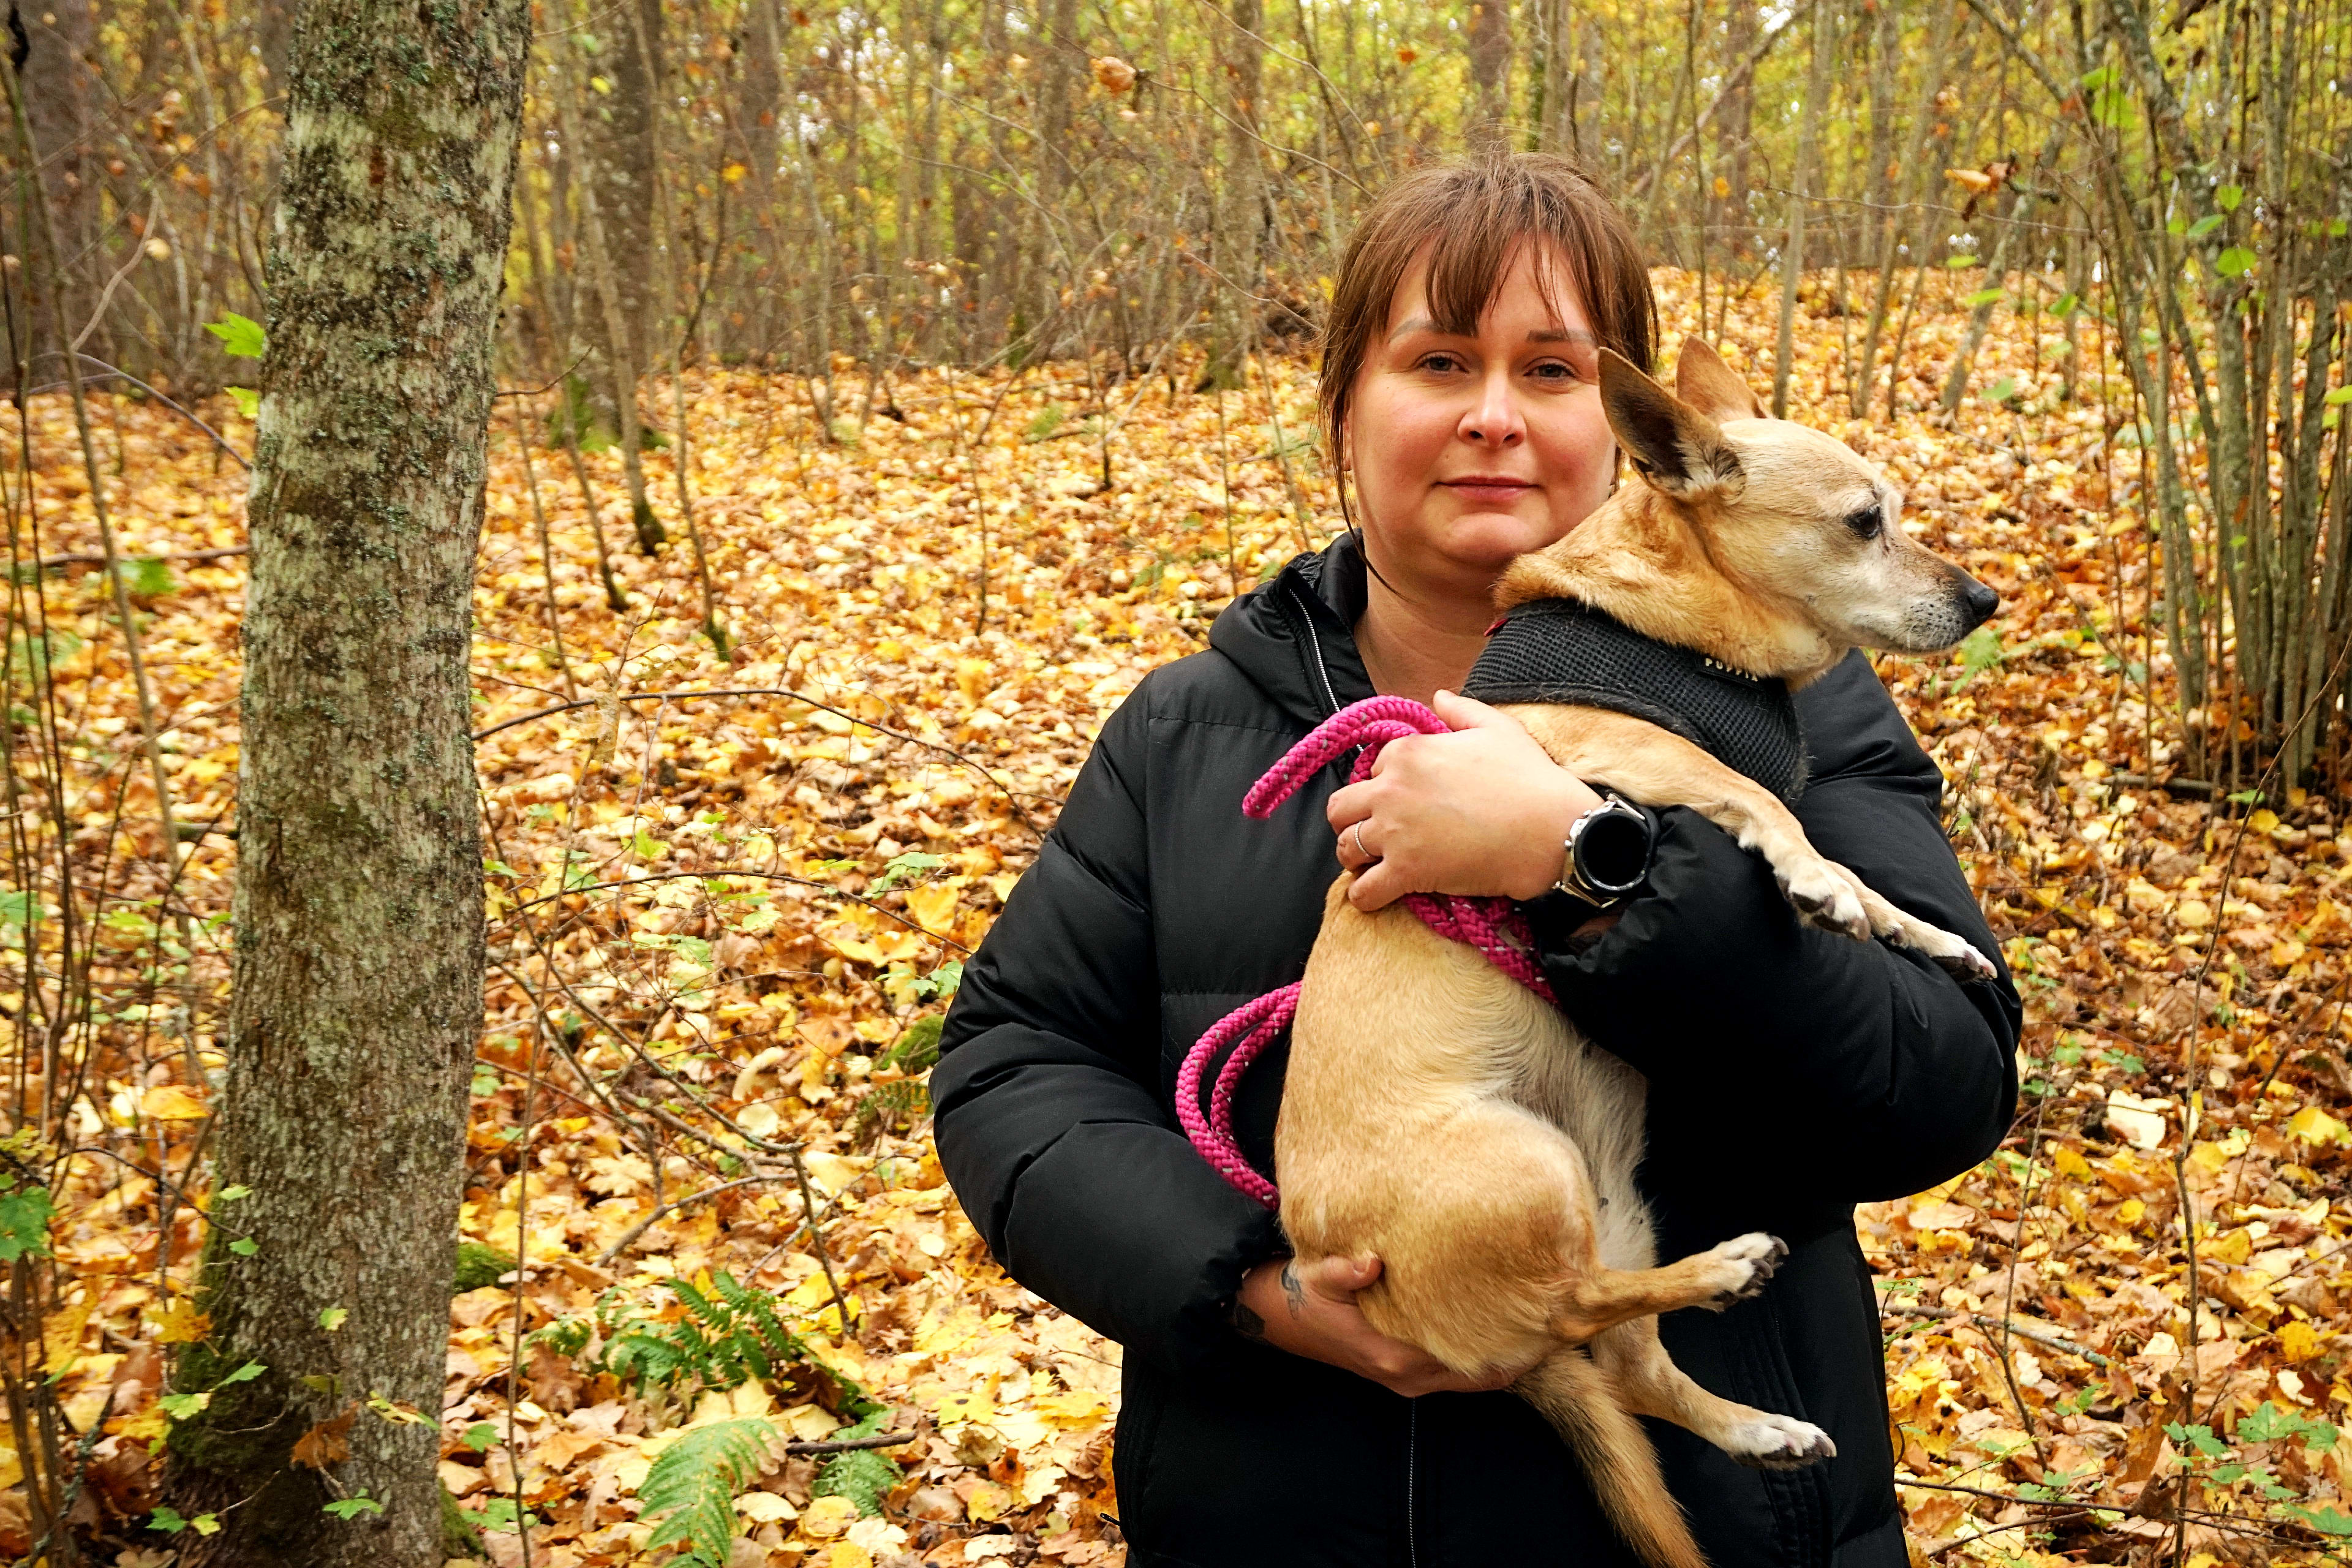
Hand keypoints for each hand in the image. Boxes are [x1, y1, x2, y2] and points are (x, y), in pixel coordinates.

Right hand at [1231, 1255, 1530, 1396]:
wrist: (1287, 1319)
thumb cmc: (1309, 1296)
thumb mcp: (1319, 1277)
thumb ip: (1344, 1272)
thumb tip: (1370, 1263)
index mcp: (1395, 1354)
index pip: (1467, 1359)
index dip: (1508, 1347)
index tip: (1542, 1324)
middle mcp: (1409, 1375)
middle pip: (1482, 1376)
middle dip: (1518, 1355)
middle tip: (1558, 1323)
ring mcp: (1411, 1379)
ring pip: (1474, 1377)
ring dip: (1504, 1358)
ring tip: (1541, 1326)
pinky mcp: (1409, 1373)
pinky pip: (1460, 1373)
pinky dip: (1484, 1358)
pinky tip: (1503, 1330)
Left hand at [1329, 690, 1605, 910]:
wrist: (1551, 831)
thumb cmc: (1529, 779)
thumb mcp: (1498, 728)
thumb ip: (1461, 710)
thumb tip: (1438, 697)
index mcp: (1408, 752)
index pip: (1374, 768)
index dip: (1387, 783)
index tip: (1406, 798)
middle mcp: (1391, 789)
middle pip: (1342, 807)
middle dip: (1354, 819)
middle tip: (1376, 832)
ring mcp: (1395, 832)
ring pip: (1345, 848)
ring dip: (1356, 857)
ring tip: (1374, 863)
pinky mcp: (1406, 871)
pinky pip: (1363, 890)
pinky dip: (1365, 895)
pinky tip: (1376, 894)